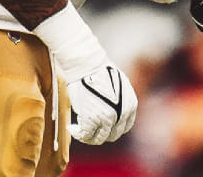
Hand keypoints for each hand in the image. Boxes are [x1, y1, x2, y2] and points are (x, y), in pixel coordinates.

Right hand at [33, 4, 136, 144]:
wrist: (87, 64)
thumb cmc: (99, 70)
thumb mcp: (120, 85)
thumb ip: (120, 101)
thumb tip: (111, 110)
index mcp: (130, 106)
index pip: (124, 127)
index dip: (112, 128)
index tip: (101, 126)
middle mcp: (121, 115)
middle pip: (112, 135)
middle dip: (100, 134)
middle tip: (88, 129)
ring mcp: (106, 119)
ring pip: (98, 139)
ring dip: (87, 136)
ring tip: (78, 129)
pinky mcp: (91, 120)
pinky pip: (85, 135)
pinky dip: (78, 134)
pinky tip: (71, 127)